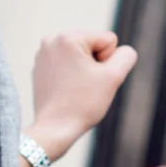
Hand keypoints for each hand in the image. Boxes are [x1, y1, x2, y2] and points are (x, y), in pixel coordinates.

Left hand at [30, 31, 136, 158]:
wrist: (54, 129)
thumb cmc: (83, 104)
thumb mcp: (114, 77)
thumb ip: (126, 56)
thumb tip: (122, 51)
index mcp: (68, 37)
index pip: (109, 40)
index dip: (108, 62)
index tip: (93, 79)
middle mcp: (52, 40)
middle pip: (94, 45)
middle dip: (95, 64)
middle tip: (84, 85)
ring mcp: (43, 53)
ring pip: (81, 55)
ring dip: (84, 69)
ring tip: (75, 87)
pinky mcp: (39, 66)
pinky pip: (68, 63)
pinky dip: (71, 74)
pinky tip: (65, 90)